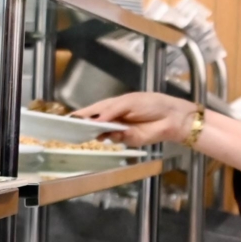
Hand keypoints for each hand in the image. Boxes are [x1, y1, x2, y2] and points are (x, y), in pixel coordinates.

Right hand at [72, 91, 197, 147]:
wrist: (172, 118)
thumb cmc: (152, 104)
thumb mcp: (129, 102)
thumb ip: (111, 110)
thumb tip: (96, 119)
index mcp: (112, 106)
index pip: (93, 110)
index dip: (82, 114)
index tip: (68, 119)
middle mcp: (114, 118)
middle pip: (96, 123)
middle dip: (86, 126)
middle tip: (75, 129)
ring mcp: (120, 130)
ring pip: (104, 133)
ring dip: (97, 133)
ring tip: (90, 132)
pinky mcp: (128, 140)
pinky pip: (116, 139)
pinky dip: (113, 136)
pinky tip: (112, 133)